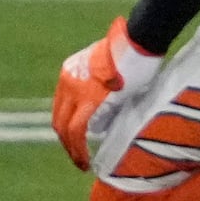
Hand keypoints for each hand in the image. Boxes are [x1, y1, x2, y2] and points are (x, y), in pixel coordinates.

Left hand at [54, 20, 156, 169]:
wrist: (140, 38)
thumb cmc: (136, 49)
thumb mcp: (112, 69)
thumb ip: (104, 89)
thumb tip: (107, 113)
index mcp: (71, 72)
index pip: (63, 106)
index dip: (68, 126)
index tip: (77, 140)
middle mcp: (67, 81)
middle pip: (59, 119)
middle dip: (67, 142)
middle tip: (78, 158)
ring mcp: (76, 90)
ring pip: (65, 128)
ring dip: (72, 148)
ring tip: (82, 162)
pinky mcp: (89, 100)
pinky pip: (77, 130)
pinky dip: (78, 147)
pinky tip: (85, 159)